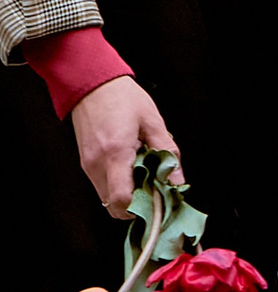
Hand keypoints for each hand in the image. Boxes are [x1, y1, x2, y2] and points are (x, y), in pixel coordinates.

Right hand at [70, 75, 179, 216]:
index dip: (143, 207)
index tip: (161, 199)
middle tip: (156, 188)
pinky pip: (102, 185)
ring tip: (145, 173)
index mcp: (115, 154)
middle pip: (114, 206)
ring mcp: (88, 165)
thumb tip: (178, 181)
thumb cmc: (123, 98)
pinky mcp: (85, 162)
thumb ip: (167, 153)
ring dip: (128, 194)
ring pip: (107, 198)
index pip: (122, 200)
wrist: (91, 83)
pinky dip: (118, 185)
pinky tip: (133, 167)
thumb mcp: (153, 122)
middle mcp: (97, 164)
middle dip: (137, 204)